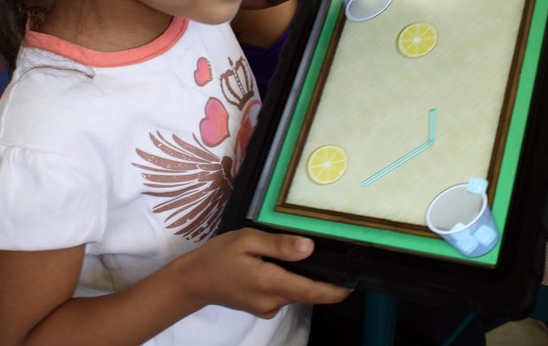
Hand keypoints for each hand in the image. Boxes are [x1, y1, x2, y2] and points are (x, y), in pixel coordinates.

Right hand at [173, 228, 352, 317]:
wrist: (193, 281)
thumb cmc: (218, 256)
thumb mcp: (247, 239)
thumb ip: (279, 244)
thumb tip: (308, 247)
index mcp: (270, 282)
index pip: (312, 292)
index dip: (336, 290)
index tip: (354, 282)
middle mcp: (272, 301)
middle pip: (306, 291)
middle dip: (316, 275)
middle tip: (316, 251)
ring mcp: (267, 308)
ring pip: (294, 292)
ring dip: (298, 276)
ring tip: (287, 253)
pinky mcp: (262, 309)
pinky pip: (282, 294)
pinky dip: (286, 281)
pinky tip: (272, 265)